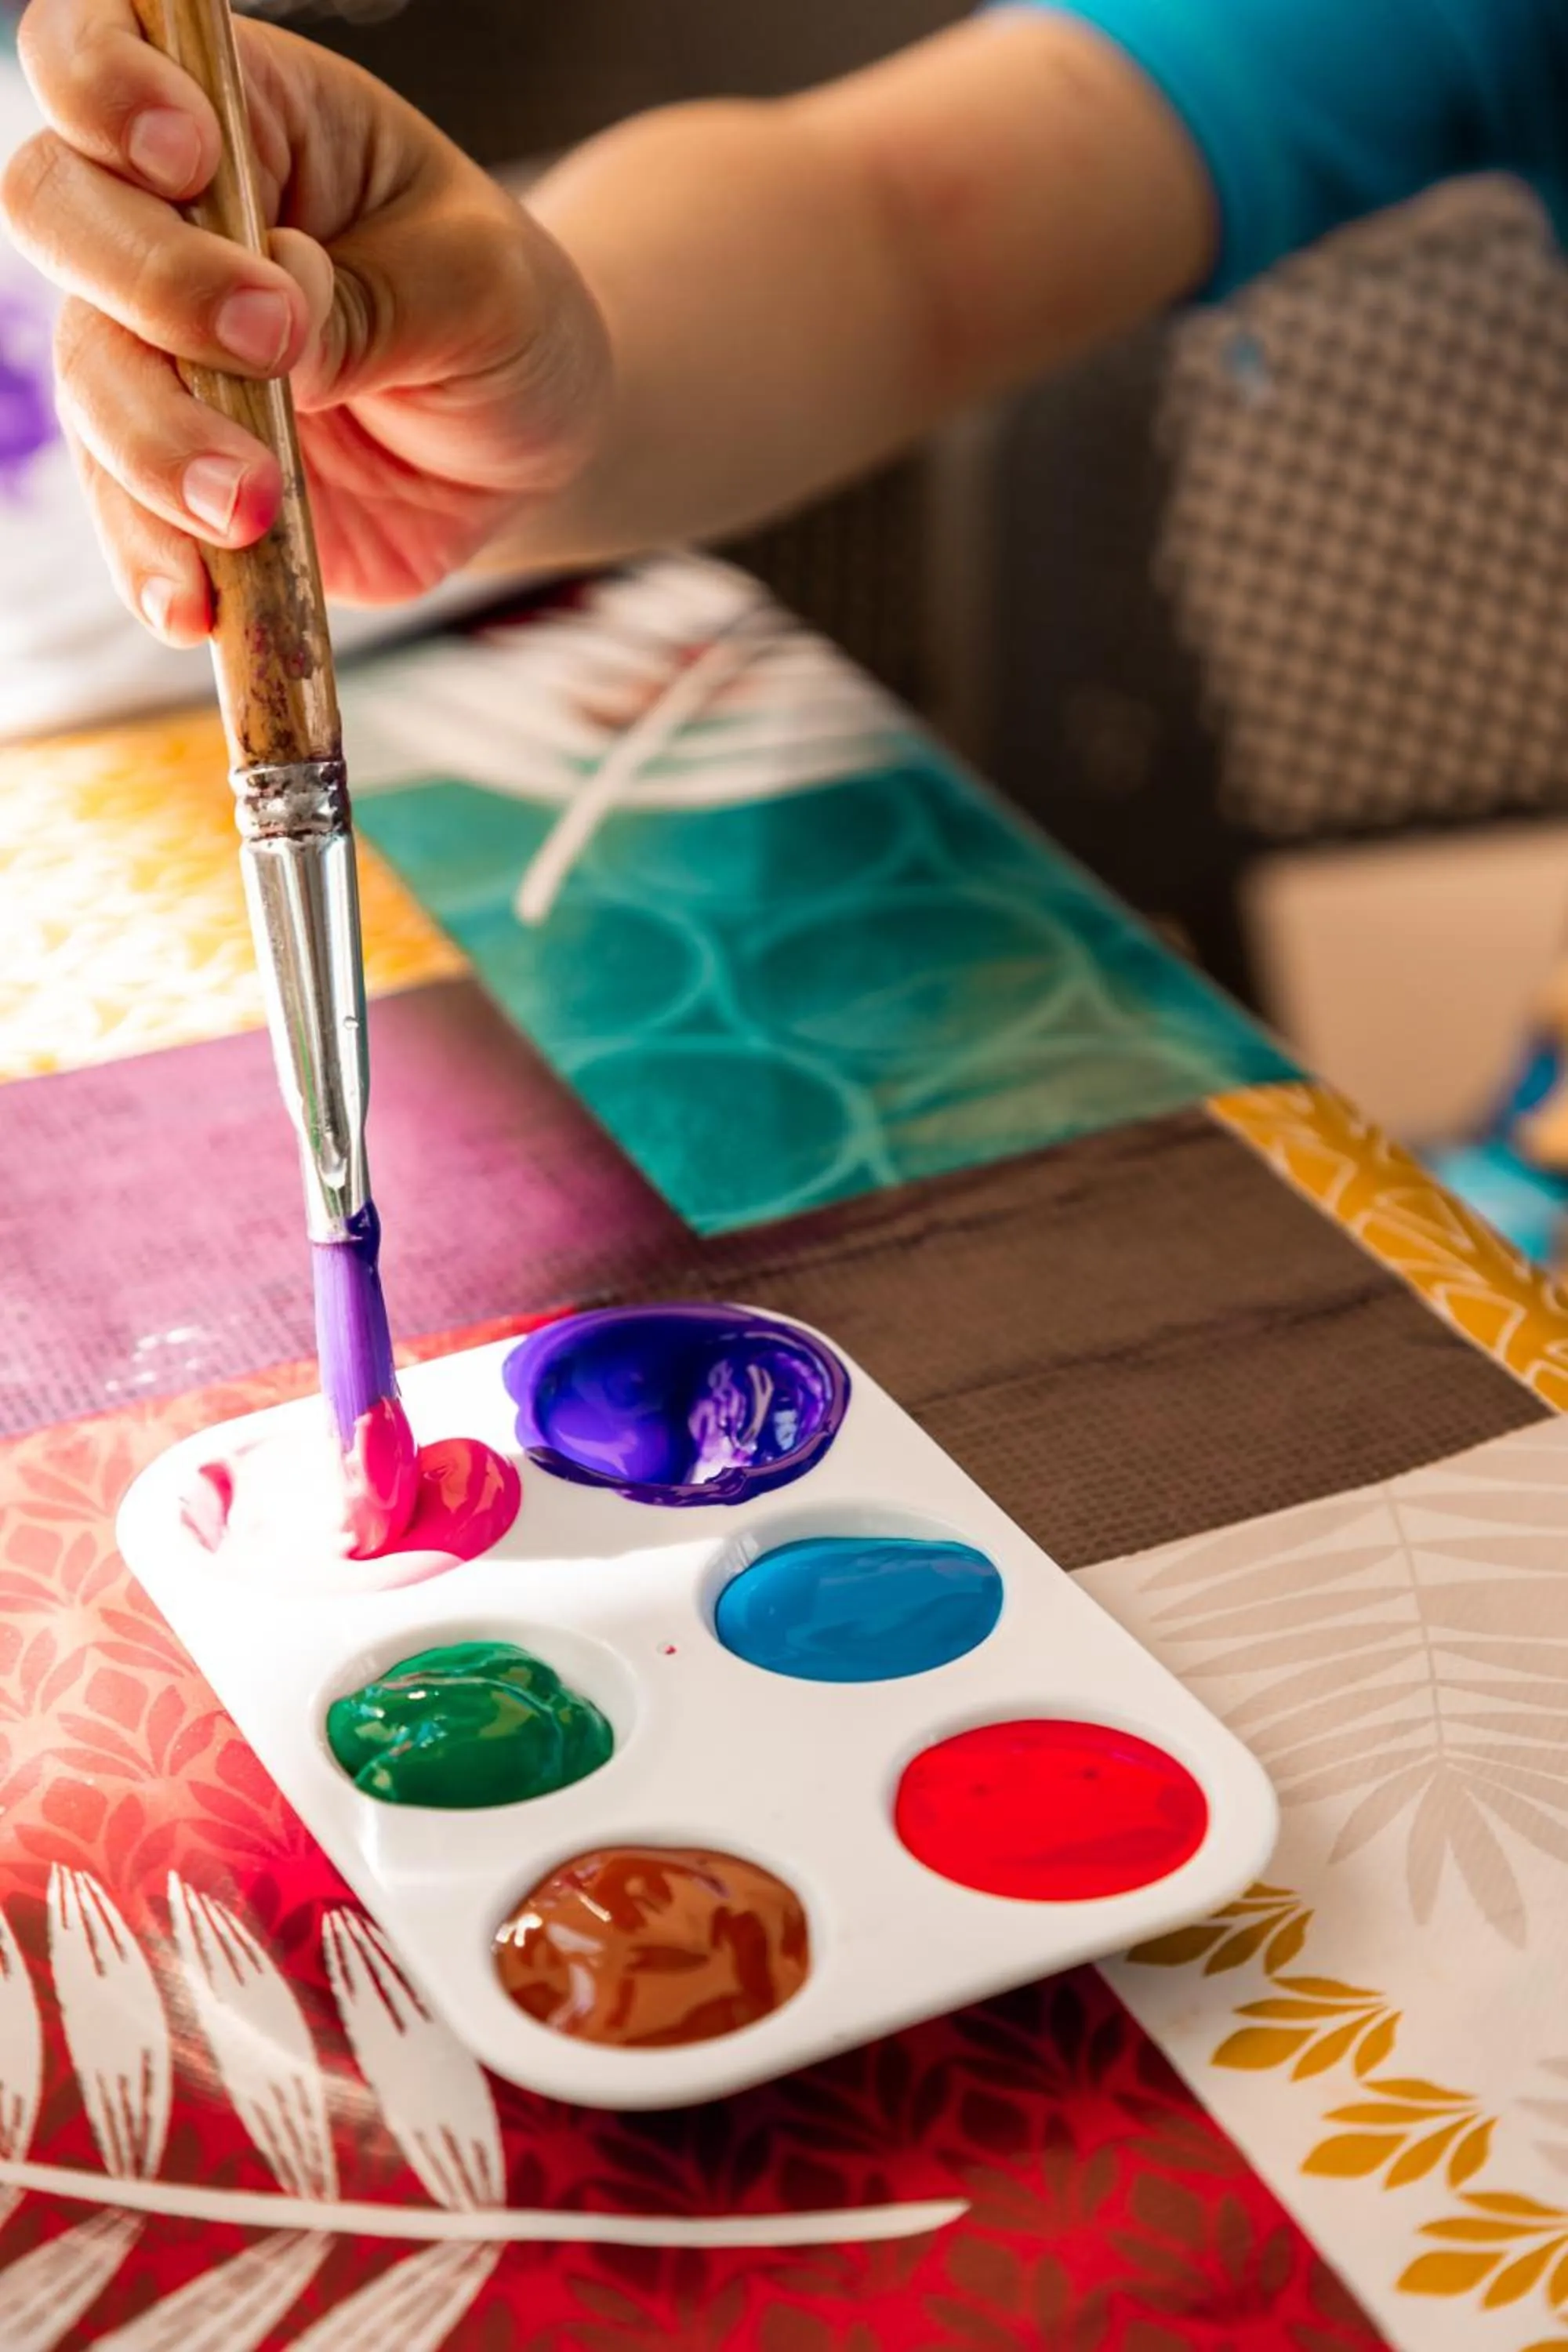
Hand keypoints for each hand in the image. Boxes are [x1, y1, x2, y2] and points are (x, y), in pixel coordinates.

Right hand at [0, 0, 611, 641]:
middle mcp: (170, 221)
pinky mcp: (172, 467)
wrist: (530, 450)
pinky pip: (125, 509)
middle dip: (145, 283)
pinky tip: (192, 604)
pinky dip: (152, 559)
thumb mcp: (485, 289)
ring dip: (154, 449)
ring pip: (88, 376)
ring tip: (251, 507)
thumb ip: (376, 297)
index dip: (108, 87)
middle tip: (268, 350)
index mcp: (245, 116)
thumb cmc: (511, 322)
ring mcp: (158, 349)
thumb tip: (276, 321)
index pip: (107, 43)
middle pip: (58, 209)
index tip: (188, 159)